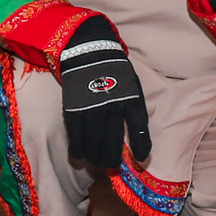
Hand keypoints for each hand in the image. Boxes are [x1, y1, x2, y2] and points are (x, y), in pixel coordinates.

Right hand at [58, 14, 151, 167]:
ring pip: (94, 143)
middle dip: (112, 159)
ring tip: (95, 162)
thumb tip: (137, 134)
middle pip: (113, 142)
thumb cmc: (114, 71)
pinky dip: (77, 149)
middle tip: (111, 165)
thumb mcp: (132, 85)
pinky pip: (76, 136)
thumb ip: (134, 107)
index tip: (140, 158)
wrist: (89, 51)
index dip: (141, 146)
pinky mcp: (74, 109)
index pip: (139, 128)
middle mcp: (113, 105)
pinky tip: (79, 155)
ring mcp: (92, 108)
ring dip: (95, 157)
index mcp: (131, 98)